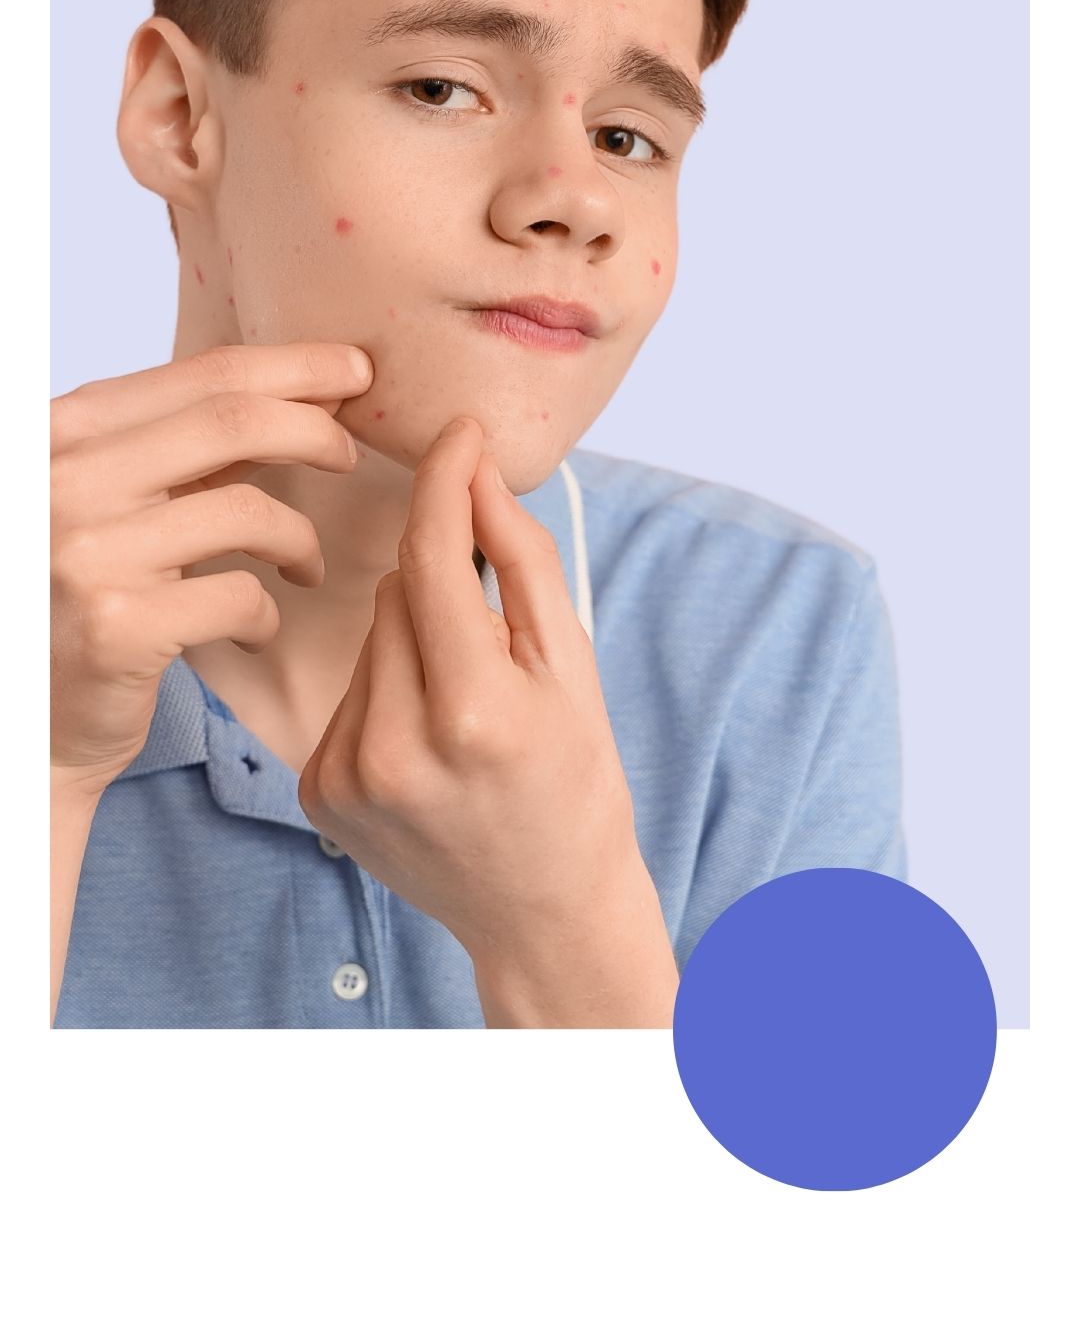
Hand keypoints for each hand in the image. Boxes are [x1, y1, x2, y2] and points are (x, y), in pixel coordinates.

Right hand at [50, 341, 373, 794]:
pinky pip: (241, 597)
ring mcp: (88, 553)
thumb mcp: (113, 500)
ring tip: (305, 565)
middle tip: (351, 453)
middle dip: (315, 428)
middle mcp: (65, 479)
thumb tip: (301, 393)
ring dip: (299, 538)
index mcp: (64, 432)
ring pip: (249, 511)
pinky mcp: (117, 628)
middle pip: (234, 420)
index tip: (353, 368)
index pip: (202, 375)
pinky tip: (255, 630)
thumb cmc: (75, 599)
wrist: (24, 721)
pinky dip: (266, 614)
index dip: (293, 366)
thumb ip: (184, 449)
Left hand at [297, 415, 661, 1016]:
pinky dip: (385, 689)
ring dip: (412, 638)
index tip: (458, 430)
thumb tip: (476, 472)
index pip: (432, 558)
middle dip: (443, 586)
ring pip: (368, 636)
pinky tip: (428, 740)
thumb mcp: (571, 667)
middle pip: (397, 590)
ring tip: (463, 705)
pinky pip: (346, 690)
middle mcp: (397, 747)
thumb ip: (521, 560)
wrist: (543, 910)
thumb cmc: (574, 781)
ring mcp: (348, 776)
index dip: (445, 481)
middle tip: (493, 644)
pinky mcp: (318, 793)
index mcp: (473, 712)